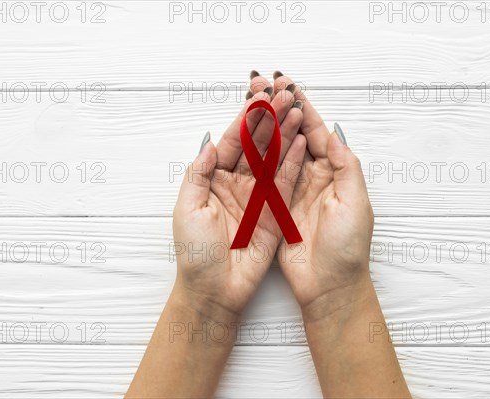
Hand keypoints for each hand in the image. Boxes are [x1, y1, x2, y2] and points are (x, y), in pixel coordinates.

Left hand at [173, 74, 305, 319]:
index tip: (259, 98)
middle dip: (270, 119)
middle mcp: (237, 184)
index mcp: (214, 180)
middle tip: (284, 95)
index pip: (233, 143)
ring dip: (285, 134)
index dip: (245, 120)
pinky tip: (302, 142)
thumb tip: (210, 142)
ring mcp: (258, 197)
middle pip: (256, 145)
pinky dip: (294, 163)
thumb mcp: (187, 208)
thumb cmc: (195, 252)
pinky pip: (286, 183)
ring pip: (273, 159)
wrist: (215, 290)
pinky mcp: (275, 212)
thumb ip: (198, 173)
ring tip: (297, 110)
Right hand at [272, 73, 408, 398]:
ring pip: (277, 153)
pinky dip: (256, 158)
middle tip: (264, 88)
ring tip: (252, 105)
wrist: (329, 286)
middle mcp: (314, 178)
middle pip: (294, 137)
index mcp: (335, 173)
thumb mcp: (355, 202)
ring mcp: (293, 191)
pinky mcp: (276, 207)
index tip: (287, 88)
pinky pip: (265, 177)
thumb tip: (333, 132)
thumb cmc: (348, 247)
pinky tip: (245, 141)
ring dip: (266, 129)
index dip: (303, 110)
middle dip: (280, 112)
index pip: (316, 134)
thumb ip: (345, 166)